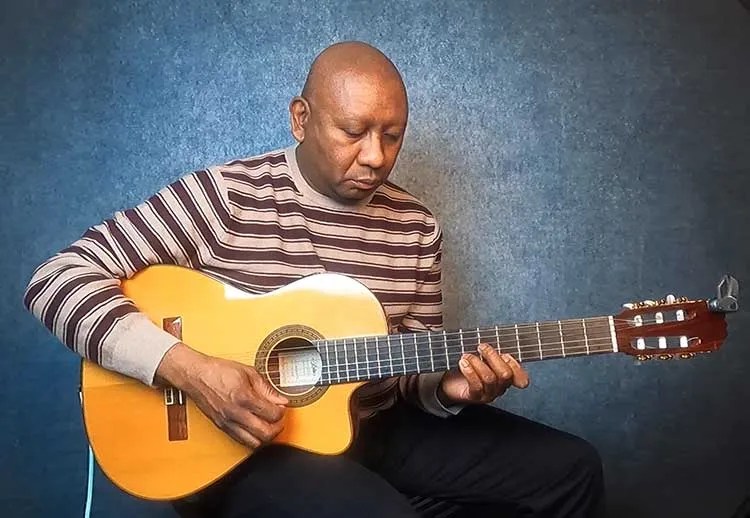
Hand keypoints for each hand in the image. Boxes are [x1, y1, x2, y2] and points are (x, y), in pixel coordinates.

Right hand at [155, 343, 288, 448]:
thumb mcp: (248, 373)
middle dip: (277, 427)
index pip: (272, 414)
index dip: (282, 412)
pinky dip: (253, 438)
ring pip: (254, 443)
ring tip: (268, 424)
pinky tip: (255, 428)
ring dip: (266, 436)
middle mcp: (236, 414)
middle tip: (278, 418)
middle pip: (266, 434)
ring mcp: (228, 423)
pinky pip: (242, 441)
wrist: (196, 376)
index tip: (282, 406)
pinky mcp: (222, 428)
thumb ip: (267, 388)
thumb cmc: (219, 371)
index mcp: (244, 398)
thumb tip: (281, 400)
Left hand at [438, 343, 528, 405]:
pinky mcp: (475, 397)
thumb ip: (492, 352)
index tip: (504, 354)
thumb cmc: (469, 368)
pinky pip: (476, 386)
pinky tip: (463, 363)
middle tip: (481, 347)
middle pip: (505, 374)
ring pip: (490, 378)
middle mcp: (500, 387)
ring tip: (466, 356)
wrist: (450, 383)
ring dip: (477, 363)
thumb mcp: (483, 358)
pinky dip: (469, 372)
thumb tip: (491, 342)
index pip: (521, 377)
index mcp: (506, 378)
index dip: (515, 365)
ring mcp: (488, 394)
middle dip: (493, 357)